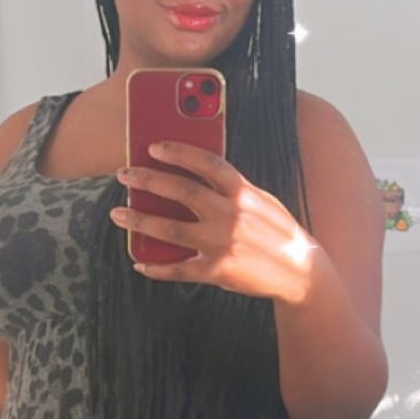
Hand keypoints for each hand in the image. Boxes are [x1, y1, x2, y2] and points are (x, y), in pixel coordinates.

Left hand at [110, 140, 317, 305]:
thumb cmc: (277, 232)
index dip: (178, 152)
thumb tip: (194, 174)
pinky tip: (140, 263)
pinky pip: (178, 269)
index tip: (153, 147)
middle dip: (148, 180)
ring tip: (119, 213)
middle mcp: (231, 215)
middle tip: (125, 174)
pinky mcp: (217, 271)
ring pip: (170, 230)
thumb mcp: (262, 201)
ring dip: (140, 220)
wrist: (300, 272)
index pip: (207, 163)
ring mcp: (222, 244)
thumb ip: (231, 188)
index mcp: (243, 193)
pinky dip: (157, 268)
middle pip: (181, 191)